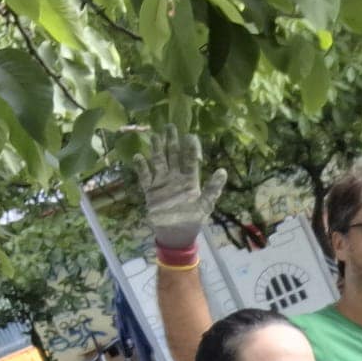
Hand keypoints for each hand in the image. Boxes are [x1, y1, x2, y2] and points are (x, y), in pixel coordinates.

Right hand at [133, 126, 226, 251]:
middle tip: (170, 126)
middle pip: (173, 155)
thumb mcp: (206, 205)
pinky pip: (145, 177)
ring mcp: (162, 182)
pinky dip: (141, 167)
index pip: (189, 160)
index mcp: (189, 180)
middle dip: (171, 141)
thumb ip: (213, 189)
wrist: (176, 235)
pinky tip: (139, 156)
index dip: (189, 148)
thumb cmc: (193, 220)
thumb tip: (222, 171)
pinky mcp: (151, 191)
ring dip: (157, 149)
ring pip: (159, 161)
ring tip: (155, 135)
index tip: (189, 135)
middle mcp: (175, 177)